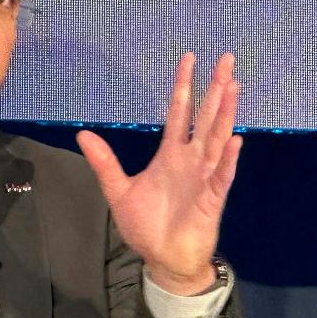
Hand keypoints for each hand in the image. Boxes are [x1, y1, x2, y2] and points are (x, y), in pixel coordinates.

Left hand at [76, 52, 241, 295]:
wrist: (163, 259)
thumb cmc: (146, 226)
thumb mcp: (119, 190)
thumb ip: (105, 162)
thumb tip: (83, 134)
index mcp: (170, 155)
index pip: (178, 112)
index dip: (183, 86)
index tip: (188, 59)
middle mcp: (190, 160)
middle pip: (204, 117)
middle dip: (214, 88)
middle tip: (225, 59)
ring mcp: (204, 177)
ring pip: (216, 138)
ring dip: (225, 113)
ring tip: (233, 86)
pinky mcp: (212, 198)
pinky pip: (221, 175)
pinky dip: (227, 159)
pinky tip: (234, 139)